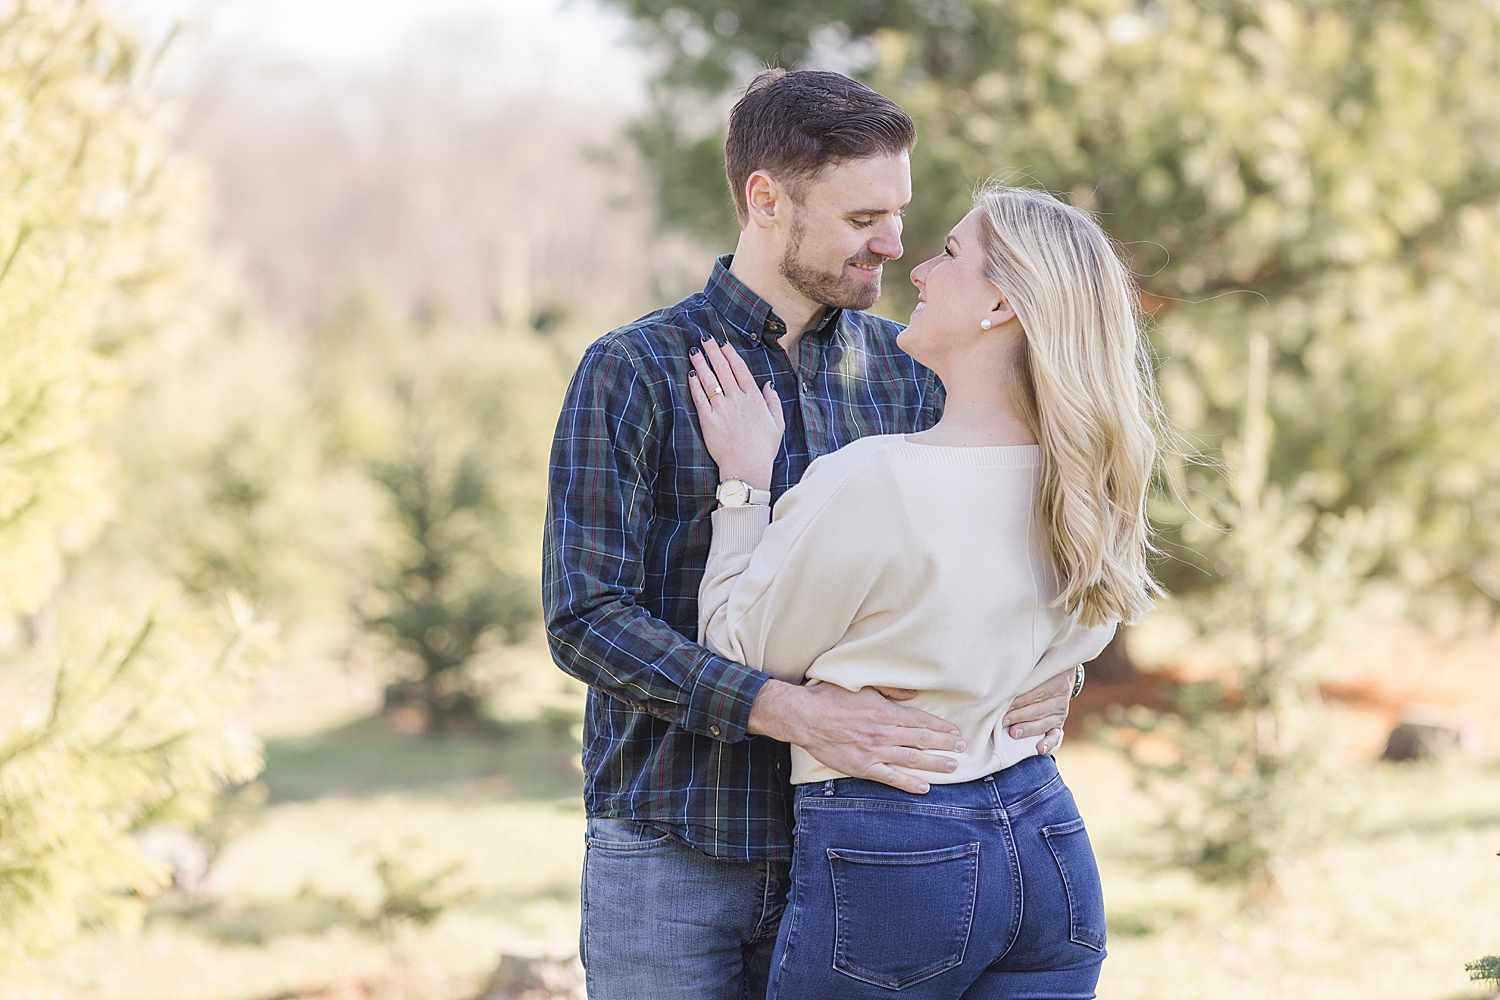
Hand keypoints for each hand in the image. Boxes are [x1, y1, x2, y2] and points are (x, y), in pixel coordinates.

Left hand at [687, 337, 783, 490]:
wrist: (748, 468)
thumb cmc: (763, 449)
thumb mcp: (778, 424)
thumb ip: (773, 402)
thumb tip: (769, 385)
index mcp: (754, 398)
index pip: (740, 369)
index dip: (730, 354)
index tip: (723, 343)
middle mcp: (737, 400)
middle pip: (723, 369)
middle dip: (713, 352)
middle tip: (705, 339)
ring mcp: (722, 409)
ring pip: (709, 380)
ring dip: (701, 363)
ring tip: (694, 351)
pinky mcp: (708, 421)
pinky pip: (699, 398)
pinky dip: (694, 385)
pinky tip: (690, 374)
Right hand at [747, 680, 964, 793]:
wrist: (805, 716)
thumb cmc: (830, 697)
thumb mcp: (863, 685)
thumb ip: (891, 691)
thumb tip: (914, 694)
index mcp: (885, 711)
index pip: (921, 720)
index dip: (940, 727)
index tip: (954, 732)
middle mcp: (884, 732)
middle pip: (922, 739)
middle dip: (944, 744)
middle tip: (961, 748)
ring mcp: (874, 751)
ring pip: (912, 759)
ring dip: (935, 763)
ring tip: (952, 766)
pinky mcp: (863, 766)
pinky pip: (891, 777)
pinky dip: (909, 783)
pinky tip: (924, 786)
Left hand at [1002, 669, 1071, 754]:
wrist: (1058, 679)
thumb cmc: (1039, 675)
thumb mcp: (1037, 671)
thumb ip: (1026, 678)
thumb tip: (1004, 687)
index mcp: (1058, 682)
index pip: (1038, 693)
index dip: (1021, 700)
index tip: (1006, 705)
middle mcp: (1061, 700)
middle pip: (1039, 709)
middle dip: (1020, 716)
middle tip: (1004, 721)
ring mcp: (1061, 715)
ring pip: (1044, 723)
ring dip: (1028, 729)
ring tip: (1014, 733)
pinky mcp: (1058, 726)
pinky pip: (1055, 737)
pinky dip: (1048, 744)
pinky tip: (1039, 749)